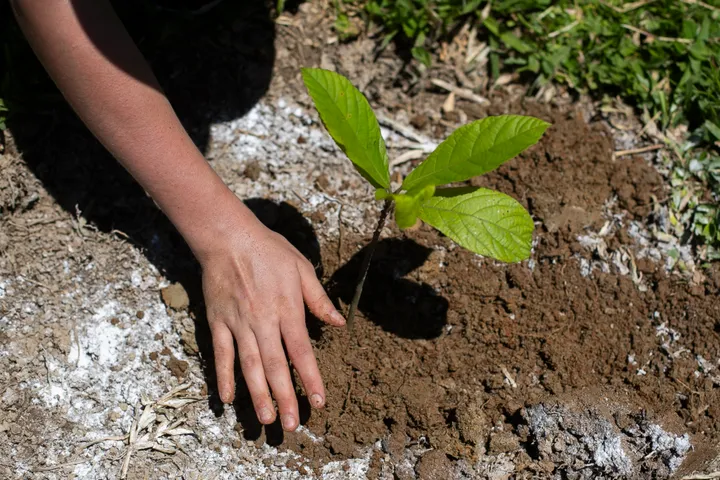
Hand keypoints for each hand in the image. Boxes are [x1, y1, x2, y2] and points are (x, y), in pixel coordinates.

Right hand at [198, 209, 344, 430]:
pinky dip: (223, 376)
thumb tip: (339, 323)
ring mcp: (238, 323)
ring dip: (257, 394)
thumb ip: (319, 299)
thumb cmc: (269, 250)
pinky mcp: (218, 322)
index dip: (310, 379)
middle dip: (284, 397)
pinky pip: (221, 354)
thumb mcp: (302, 268)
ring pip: (249, 365)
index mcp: (287, 309)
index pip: (301, 352)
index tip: (318, 402)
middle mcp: (263, 321)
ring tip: (265, 419)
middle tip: (290, 425)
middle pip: (275, 366)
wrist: (229, 237)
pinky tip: (229, 398)